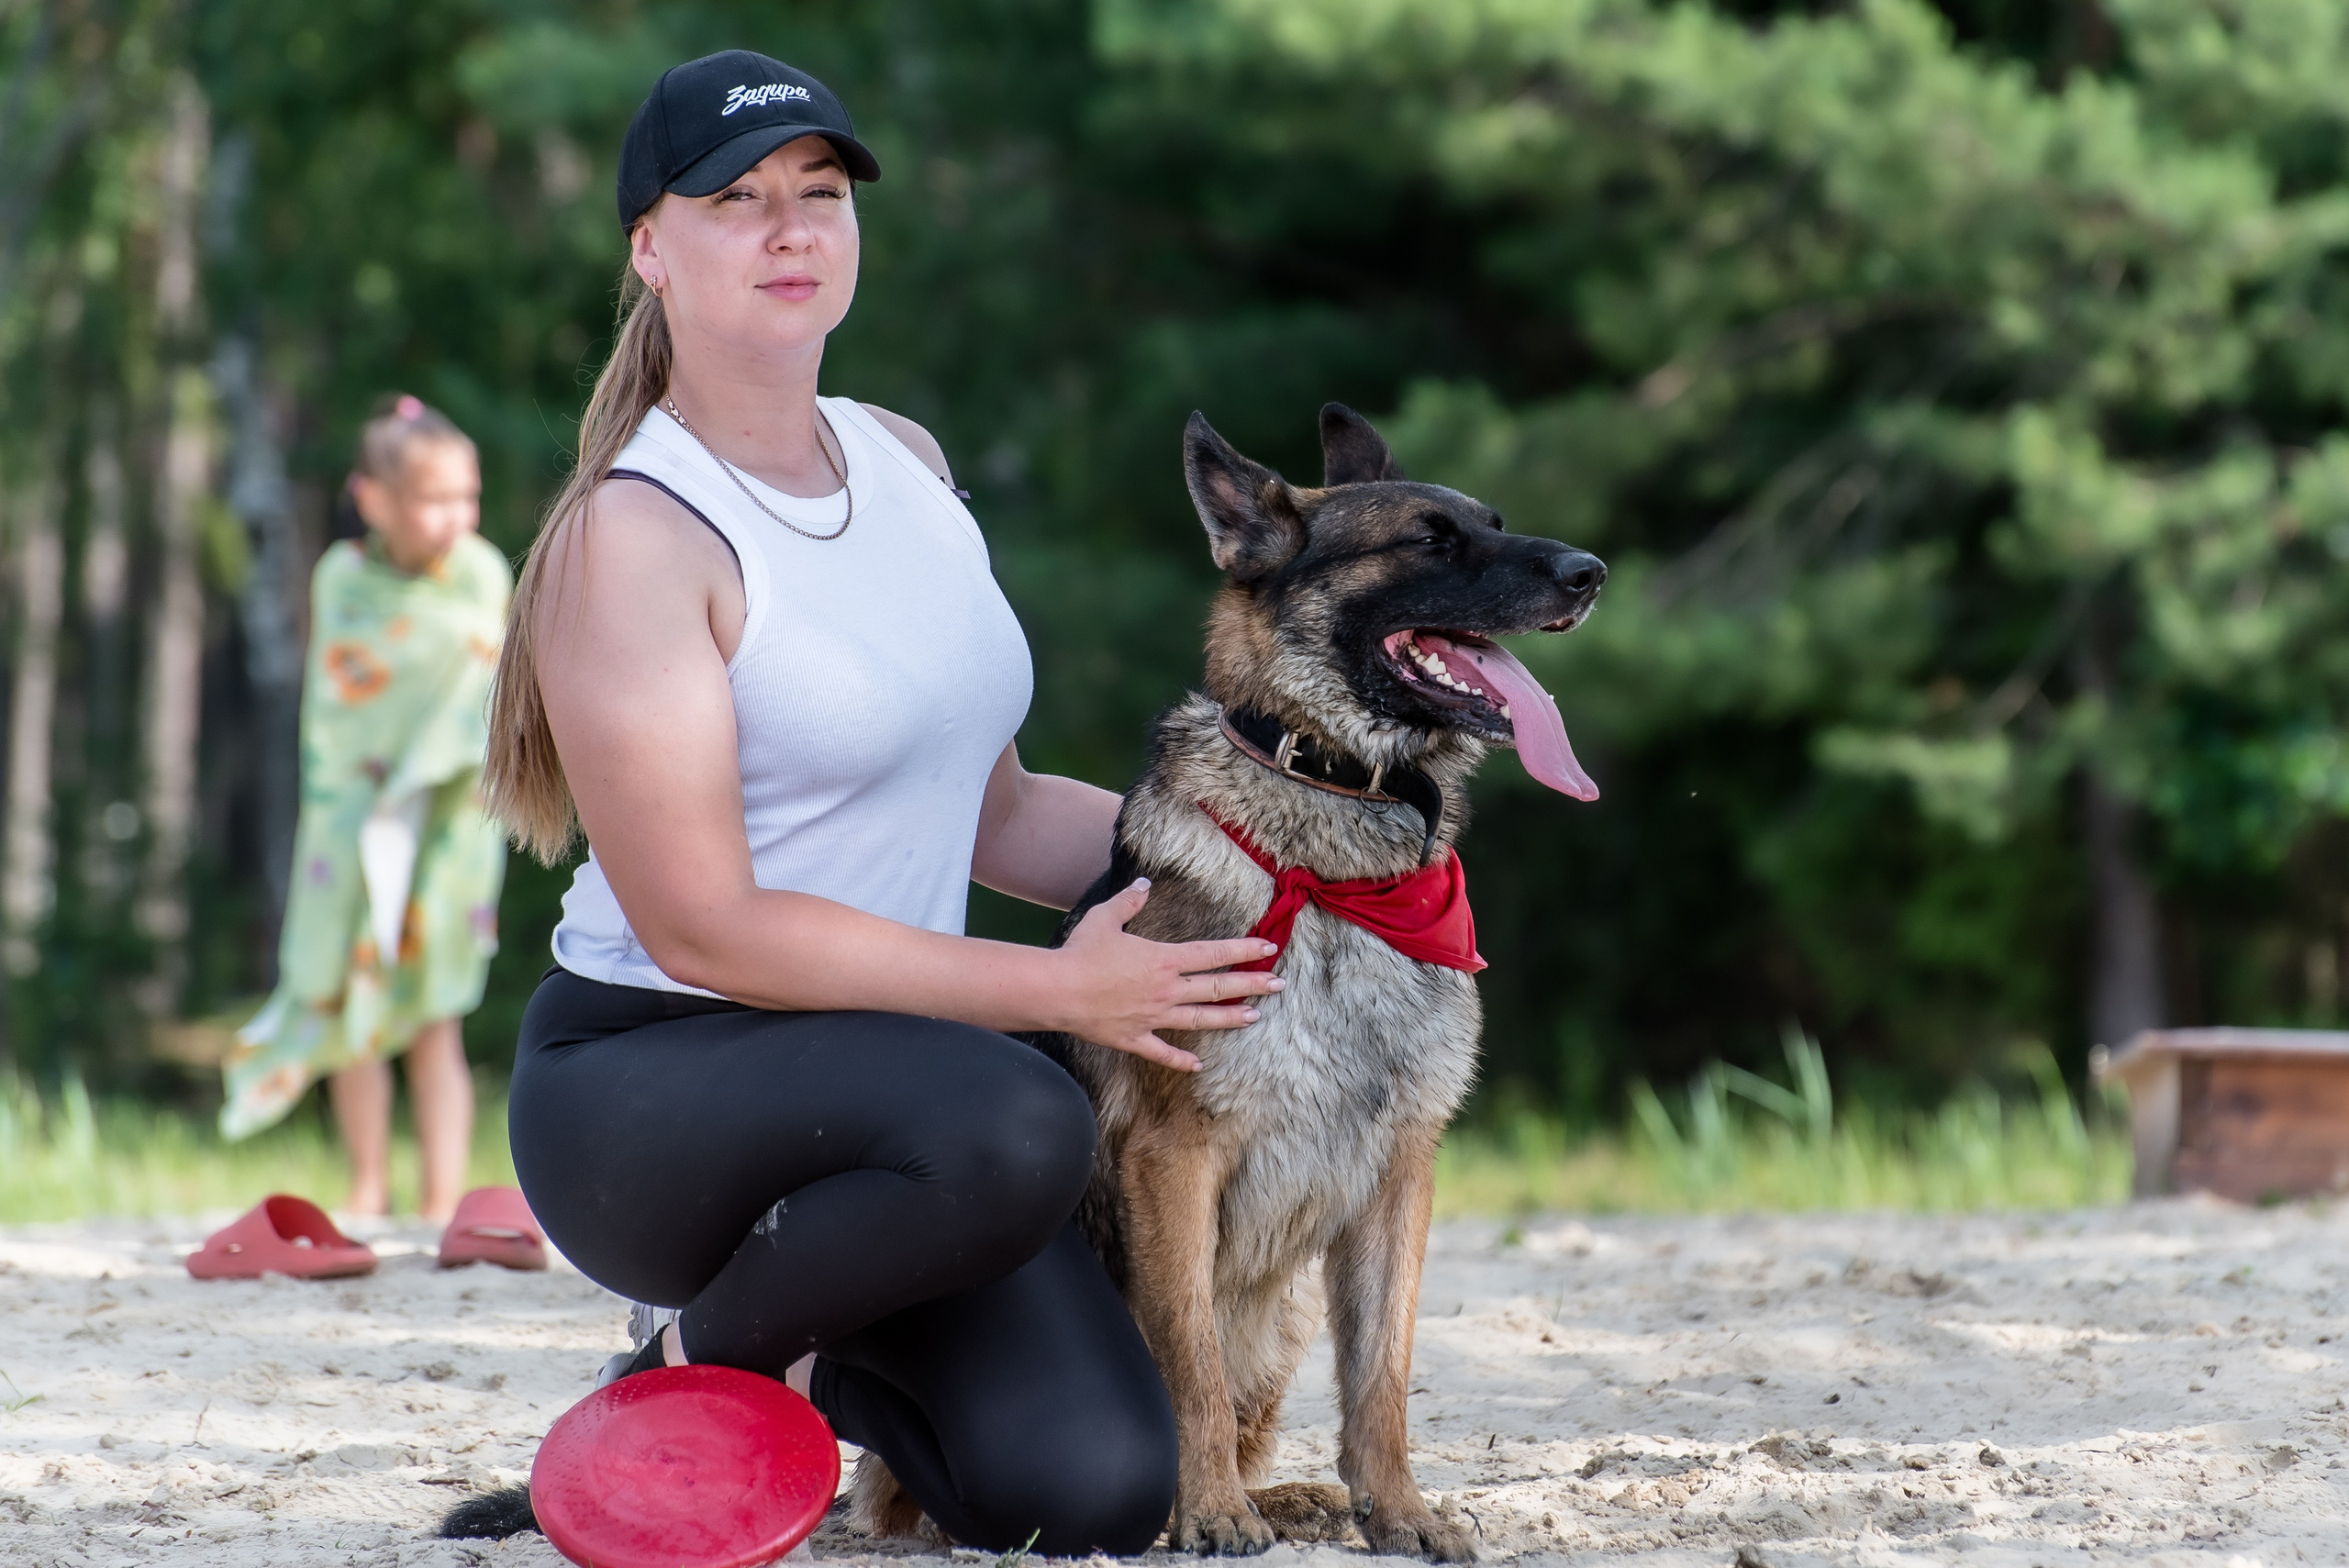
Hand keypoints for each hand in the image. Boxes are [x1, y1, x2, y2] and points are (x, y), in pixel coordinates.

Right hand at [1052, 879, 1283, 1069]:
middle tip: (1279, 985)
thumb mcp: (1106, 917)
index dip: (1243, 949)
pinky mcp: (1136, 1039)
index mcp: (1164, 959)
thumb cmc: (1081, 953)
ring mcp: (1154, 1017)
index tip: (1268, 949)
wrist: (1058, 990)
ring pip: (1200, 1019)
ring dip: (1229, 1019)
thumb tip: (1144, 884)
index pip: (1214, 953)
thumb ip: (1129, 901)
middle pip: (1217, 987)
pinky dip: (1181, 1060)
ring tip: (1254, 1017)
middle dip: (1251, 986)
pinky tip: (1198, 1065)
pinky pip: (1163, 1052)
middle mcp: (1166, 989)